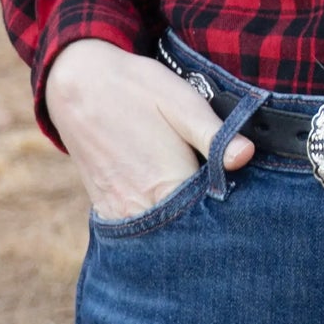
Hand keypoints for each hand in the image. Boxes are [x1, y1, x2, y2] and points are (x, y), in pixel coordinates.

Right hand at [43, 39, 252, 219]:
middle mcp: (141, 207)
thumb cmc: (136, 88)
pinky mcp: (104, 210)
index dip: (232, 214)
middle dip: (207, 226)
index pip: (211, 220)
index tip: (246, 204)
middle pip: (186, 235)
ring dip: (181, 230)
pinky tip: (169, 208)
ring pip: (161, 239)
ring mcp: (119, 213)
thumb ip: (214, 135)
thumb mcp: (181, 101)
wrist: (78, 84)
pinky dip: (156, 229)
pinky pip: (137, 233)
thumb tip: (246, 156)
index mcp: (167, 184)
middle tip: (225, 206)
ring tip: (197, 206)